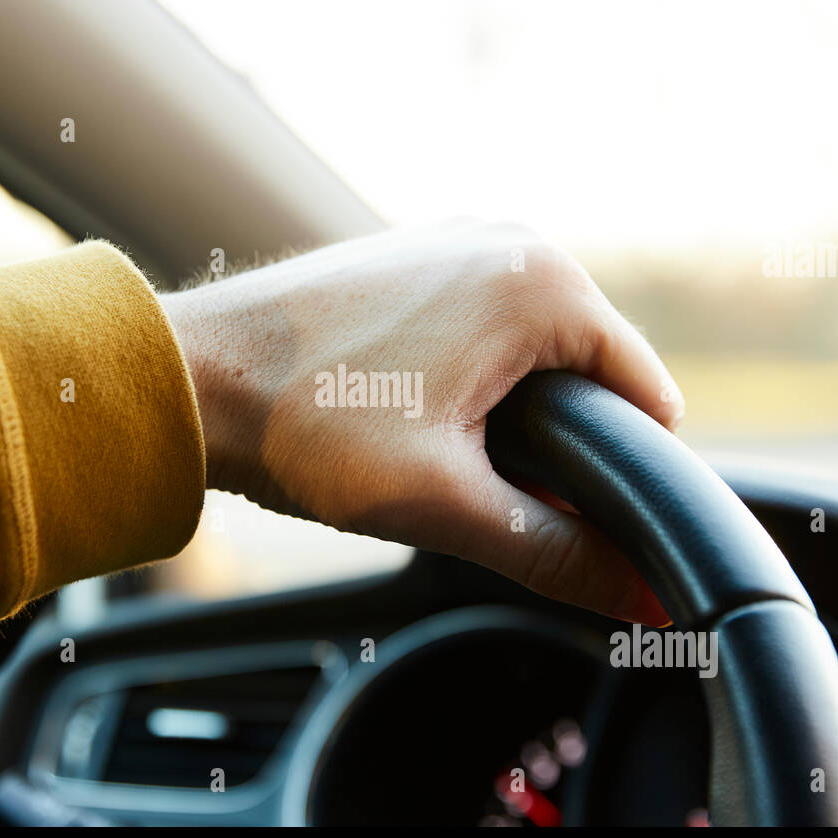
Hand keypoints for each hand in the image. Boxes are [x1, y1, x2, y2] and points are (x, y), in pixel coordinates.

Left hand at [160, 220, 682, 624]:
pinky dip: (475, 378)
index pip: (648, 396)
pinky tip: (413, 415)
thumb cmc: (307, 427)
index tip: (565, 518)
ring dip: (514, 414)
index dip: (623, 474)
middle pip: (593, 372)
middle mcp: (511, 242)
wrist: (189, 377)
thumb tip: (642, 596)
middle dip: (563, 443)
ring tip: (436, 454)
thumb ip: (556, 552)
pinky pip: (485, 326)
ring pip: (537, 351)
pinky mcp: (417, 257)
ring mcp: (459, 241)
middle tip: (479, 492)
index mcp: (544, 285)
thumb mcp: (446, 505)